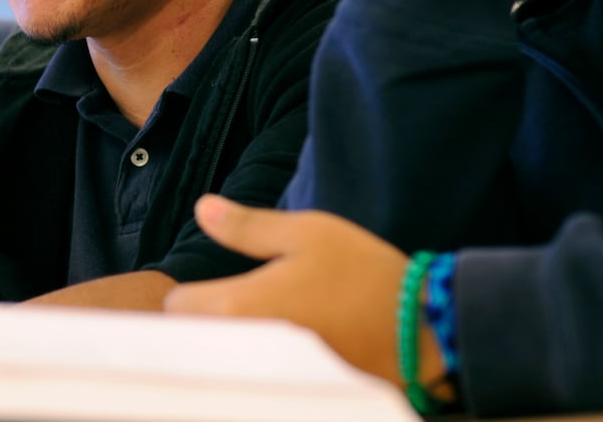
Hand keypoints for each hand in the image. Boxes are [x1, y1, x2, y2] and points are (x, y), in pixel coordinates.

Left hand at [162, 195, 441, 388]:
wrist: (425, 332)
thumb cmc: (365, 276)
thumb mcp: (307, 233)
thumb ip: (246, 226)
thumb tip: (203, 208)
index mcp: (238, 306)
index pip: (177, 306)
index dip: (191, 292)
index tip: (215, 284)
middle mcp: (244, 348)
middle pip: (195, 340)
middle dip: (206, 323)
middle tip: (235, 305)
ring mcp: (269, 376)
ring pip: (224, 363)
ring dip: (229, 347)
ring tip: (261, 327)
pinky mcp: (294, 393)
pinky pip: (256, 379)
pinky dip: (257, 368)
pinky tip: (280, 351)